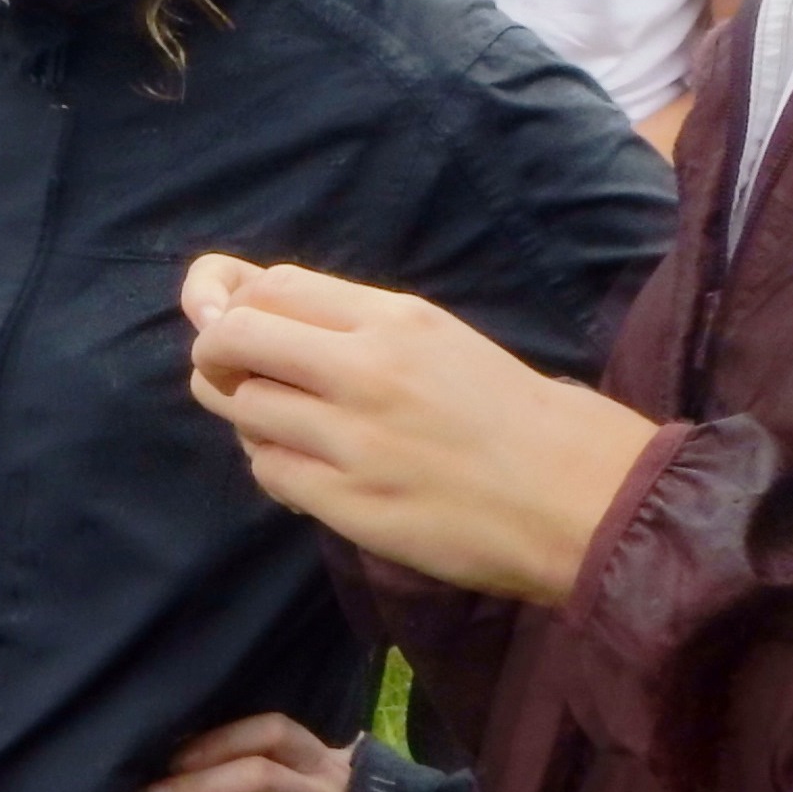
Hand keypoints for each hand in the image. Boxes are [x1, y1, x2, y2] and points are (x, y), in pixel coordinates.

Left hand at [184, 255, 659, 603]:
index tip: (228, 323)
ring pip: (241, 409)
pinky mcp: (350, 504)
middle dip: (215, 355)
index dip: (232, 303)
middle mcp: (367, 370)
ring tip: (284, 425)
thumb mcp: (440, 340)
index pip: (270, 287)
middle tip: (231, 376)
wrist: (577, 498)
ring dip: (245, 414)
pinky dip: (272, 465)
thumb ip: (353, 323)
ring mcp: (354, 440)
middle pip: (234, 339)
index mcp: (395, 319)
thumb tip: (251, 300)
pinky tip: (308, 469)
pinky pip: (269, 471)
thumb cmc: (512, 414)